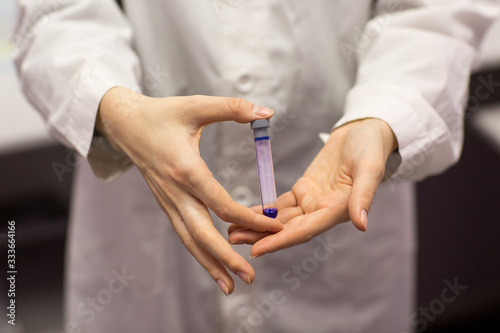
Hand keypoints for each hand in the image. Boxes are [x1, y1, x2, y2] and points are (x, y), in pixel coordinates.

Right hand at [96, 87, 282, 294]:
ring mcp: (168, 201)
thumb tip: (267, 112)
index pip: (221, 204)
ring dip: (210, 264)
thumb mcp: (196, 105)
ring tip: (230, 286)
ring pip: (189, 240)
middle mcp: (175, 192)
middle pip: (201, 234)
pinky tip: (213, 263)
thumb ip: (233, 108)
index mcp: (186, 169)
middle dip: (226, 259)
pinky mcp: (167, 203)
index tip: (275, 227)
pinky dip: (199, 251)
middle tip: (250, 278)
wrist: (124, 125)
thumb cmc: (161, 113)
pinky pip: (184, 232)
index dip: (250, 219)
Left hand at [228, 118, 396, 257]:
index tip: (258, 250)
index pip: (305, 230)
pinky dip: (263, 210)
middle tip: (232, 239)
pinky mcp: (305, 189)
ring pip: (281, 218)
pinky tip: (244, 213)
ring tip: (231, 230)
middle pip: (288, 229)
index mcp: (338, 210)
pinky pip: (280, 204)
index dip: (281, 240)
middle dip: (260, 236)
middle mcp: (323, 211)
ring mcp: (312, 201)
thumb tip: (361, 224)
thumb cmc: (372, 147)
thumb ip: (363, 196)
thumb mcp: (370, 168)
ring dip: (257, 225)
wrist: (366, 132)